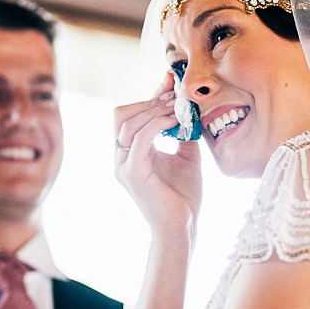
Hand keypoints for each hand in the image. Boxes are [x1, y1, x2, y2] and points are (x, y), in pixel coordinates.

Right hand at [114, 72, 201, 241]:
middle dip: (149, 100)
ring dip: (154, 109)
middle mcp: (121, 158)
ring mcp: (123, 166)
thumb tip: (188, 107)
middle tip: (175, 94)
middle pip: (121, 114)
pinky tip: (175, 121)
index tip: (171, 81)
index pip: (131, 116)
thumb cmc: (184, 197)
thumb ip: (183, 132)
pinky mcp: (132, 173)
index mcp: (131, 153)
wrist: (184, 227)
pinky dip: (157, 124)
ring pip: (127, 122)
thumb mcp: (187, 156)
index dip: (151, 97)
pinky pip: (139, 137)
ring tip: (178, 106)